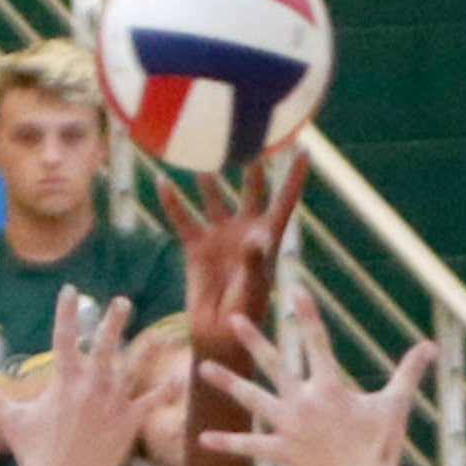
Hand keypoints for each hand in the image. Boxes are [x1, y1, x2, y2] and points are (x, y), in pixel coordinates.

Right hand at [0, 287, 179, 465]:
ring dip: (146, 350)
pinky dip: (165, 391)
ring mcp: (112, 404)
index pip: (63, 337)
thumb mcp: (9, 418)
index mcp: (63, 381)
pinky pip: (151, 403)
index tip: (71, 291)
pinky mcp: (128, 424)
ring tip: (159, 334)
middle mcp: (90, 387)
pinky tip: (178, 377)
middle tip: (121, 301)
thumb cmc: (31, 451)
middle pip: (105, 346)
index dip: (66, 312)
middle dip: (113, 321)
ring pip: (133, 370)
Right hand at [158, 155, 306, 354]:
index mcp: (268, 237)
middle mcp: (245, 229)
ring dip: (207, 177)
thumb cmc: (245, 314)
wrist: (218, 332)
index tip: (303, 147)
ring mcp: (220, 235)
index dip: (293, 175)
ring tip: (202, 152)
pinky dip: (173, 203)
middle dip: (251, 163)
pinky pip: (183, 219)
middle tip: (248, 133)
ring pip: (213, 197)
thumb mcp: (253, 288)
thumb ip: (254, 261)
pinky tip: (162, 182)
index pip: (284, 199)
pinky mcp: (196, 246)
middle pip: (250, 188)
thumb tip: (254, 237)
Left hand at [198, 288, 434, 465]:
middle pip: (274, 364)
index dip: (306, 315)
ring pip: (252, 399)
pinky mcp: (281, 452)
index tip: (294, 291)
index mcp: (330, 387)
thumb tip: (432, 346)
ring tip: (204, 367)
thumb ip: (409, 372)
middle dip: (253, 339)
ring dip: (228, 382)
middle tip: (234, 318)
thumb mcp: (396, 405)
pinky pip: (249, 448)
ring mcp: (289, 427)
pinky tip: (202, 439)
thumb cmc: (381, 447)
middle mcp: (304, 402)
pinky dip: (227, 444)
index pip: (316, 342)